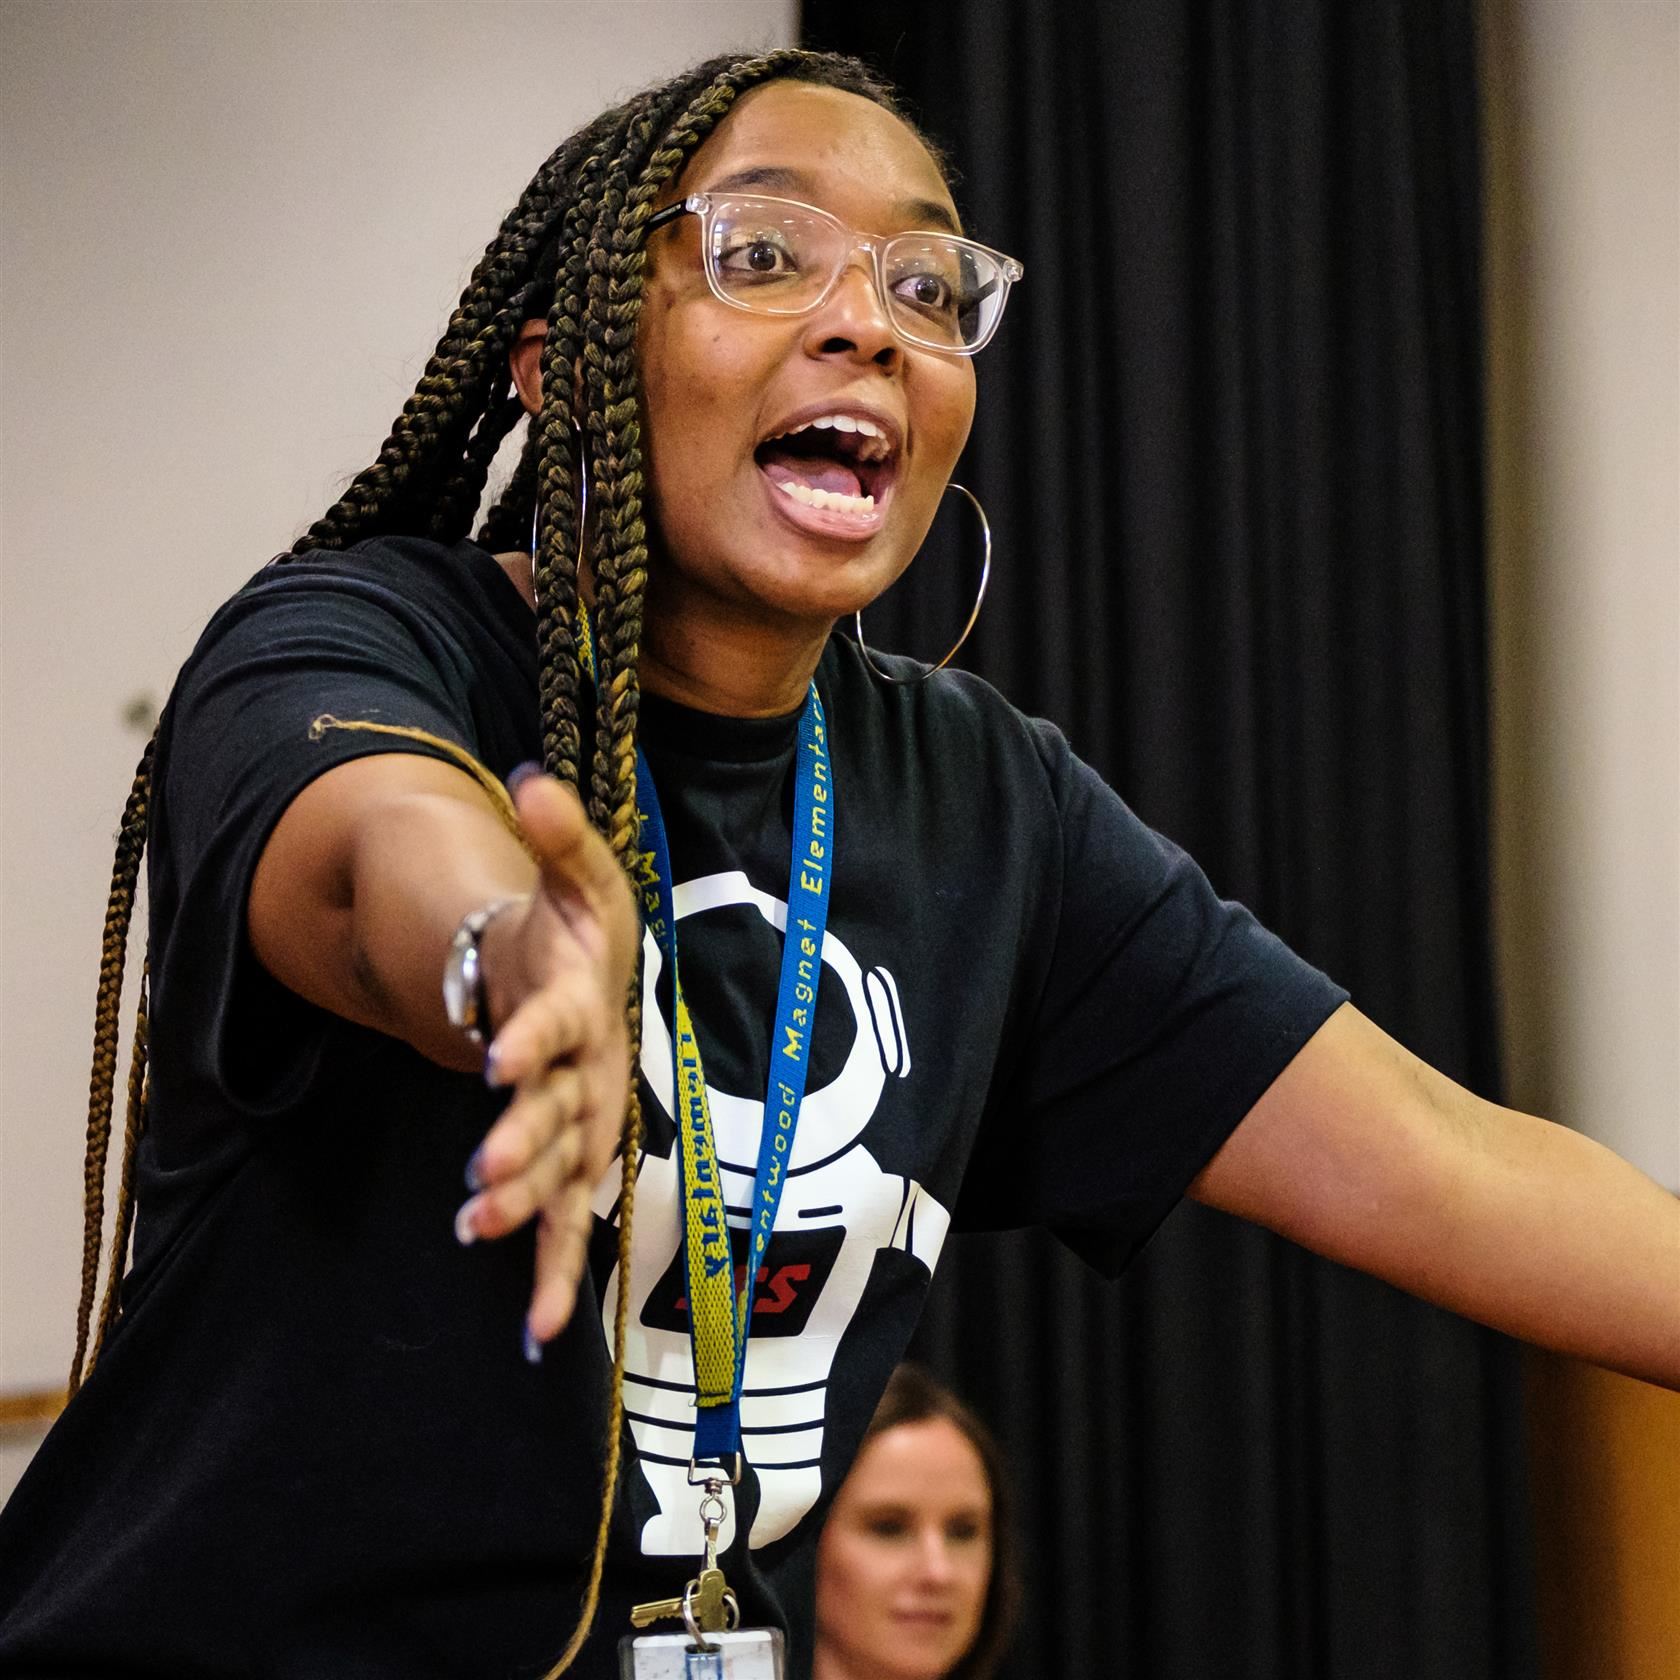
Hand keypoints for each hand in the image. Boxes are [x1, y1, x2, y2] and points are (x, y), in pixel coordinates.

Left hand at [453, 772, 637, 1348]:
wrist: (595, 981)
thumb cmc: (577, 931)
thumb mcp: (574, 876)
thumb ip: (560, 836)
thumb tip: (530, 779)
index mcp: (585, 1002)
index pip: (559, 1019)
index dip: (533, 1036)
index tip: (496, 1056)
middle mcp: (594, 1071)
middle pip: (560, 1111)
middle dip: (526, 1145)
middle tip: (485, 1179)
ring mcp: (587, 1122)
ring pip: (564, 1173)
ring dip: (531, 1211)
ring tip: (481, 1233)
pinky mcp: (575, 1162)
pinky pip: (572, 1225)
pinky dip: (559, 1274)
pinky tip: (541, 1332)